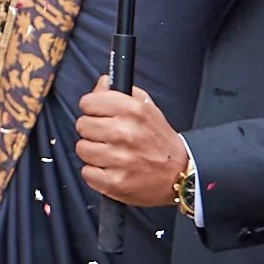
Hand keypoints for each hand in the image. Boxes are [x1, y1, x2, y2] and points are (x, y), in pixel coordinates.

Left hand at [75, 80, 188, 208]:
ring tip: (110, 153)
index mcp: (132, 110)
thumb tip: (102, 82)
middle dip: (92, 130)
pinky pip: (87, 172)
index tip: (99, 115)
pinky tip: (111, 168)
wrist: (180, 173)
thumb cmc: (160, 141)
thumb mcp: (146, 108)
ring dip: (93, 152)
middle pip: (82, 125)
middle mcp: (125, 133)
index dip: (92, 109)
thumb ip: (120, 92)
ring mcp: (120, 159)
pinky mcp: (115, 182)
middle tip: (108, 136)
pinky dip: (96, 173)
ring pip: (82, 149)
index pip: (88, 102)